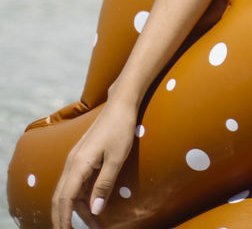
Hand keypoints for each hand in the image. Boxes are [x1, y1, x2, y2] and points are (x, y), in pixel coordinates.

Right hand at [51, 95, 137, 228]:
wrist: (121, 103)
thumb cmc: (121, 128)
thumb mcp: (117, 158)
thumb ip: (105, 185)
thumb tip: (94, 211)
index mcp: (78, 164)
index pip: (65, 198)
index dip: (64, 219)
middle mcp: (72, 163)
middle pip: (62, 198)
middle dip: (66, 219)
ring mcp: (76, 160)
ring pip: (71, 192)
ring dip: (80, 210)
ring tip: (96, 226)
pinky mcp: (83, 158)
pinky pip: (78, 183)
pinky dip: (84, 198)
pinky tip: (94, 207)